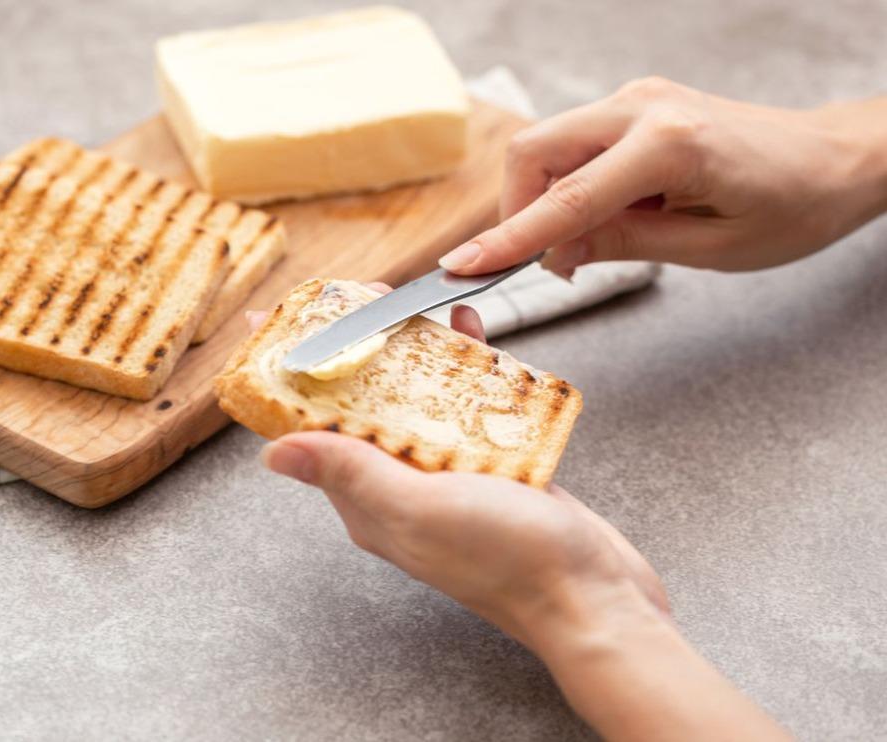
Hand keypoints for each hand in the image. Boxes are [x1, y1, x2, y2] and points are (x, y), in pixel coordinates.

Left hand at [248, 295, 666, 653]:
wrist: (595, 598)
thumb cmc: (509, 561)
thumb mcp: (419, 509)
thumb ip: (351, 473)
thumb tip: (273, 454)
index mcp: (369, 503)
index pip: (311, 431)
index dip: (290, 376)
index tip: (273, 324)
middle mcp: (400, 490)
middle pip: (361, 407)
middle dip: (355, 349)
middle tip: (361, 296)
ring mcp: (447, 478)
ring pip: (416, 401)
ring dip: (414, 352)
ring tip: (417, 305)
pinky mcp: (492, 468)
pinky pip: (466, 407)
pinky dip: (466, 369)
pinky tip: (472, 335)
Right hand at [439, 78, 886, 277]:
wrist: (837, 160)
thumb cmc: (792, 205)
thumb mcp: (710, 249)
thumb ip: (624, 244)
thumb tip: (557, 253)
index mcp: (670, 143)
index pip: (565, 199)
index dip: (509, 239)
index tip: (464, 266)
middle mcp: (644, 106)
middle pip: (535, 151)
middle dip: (517, 210)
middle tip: (545, 263)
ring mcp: (638, 99)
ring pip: (548, 146)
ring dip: (545, 200)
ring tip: (586, 246)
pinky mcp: (637, 107)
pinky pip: (576, 146)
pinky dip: (570, 187)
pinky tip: (607, 218)